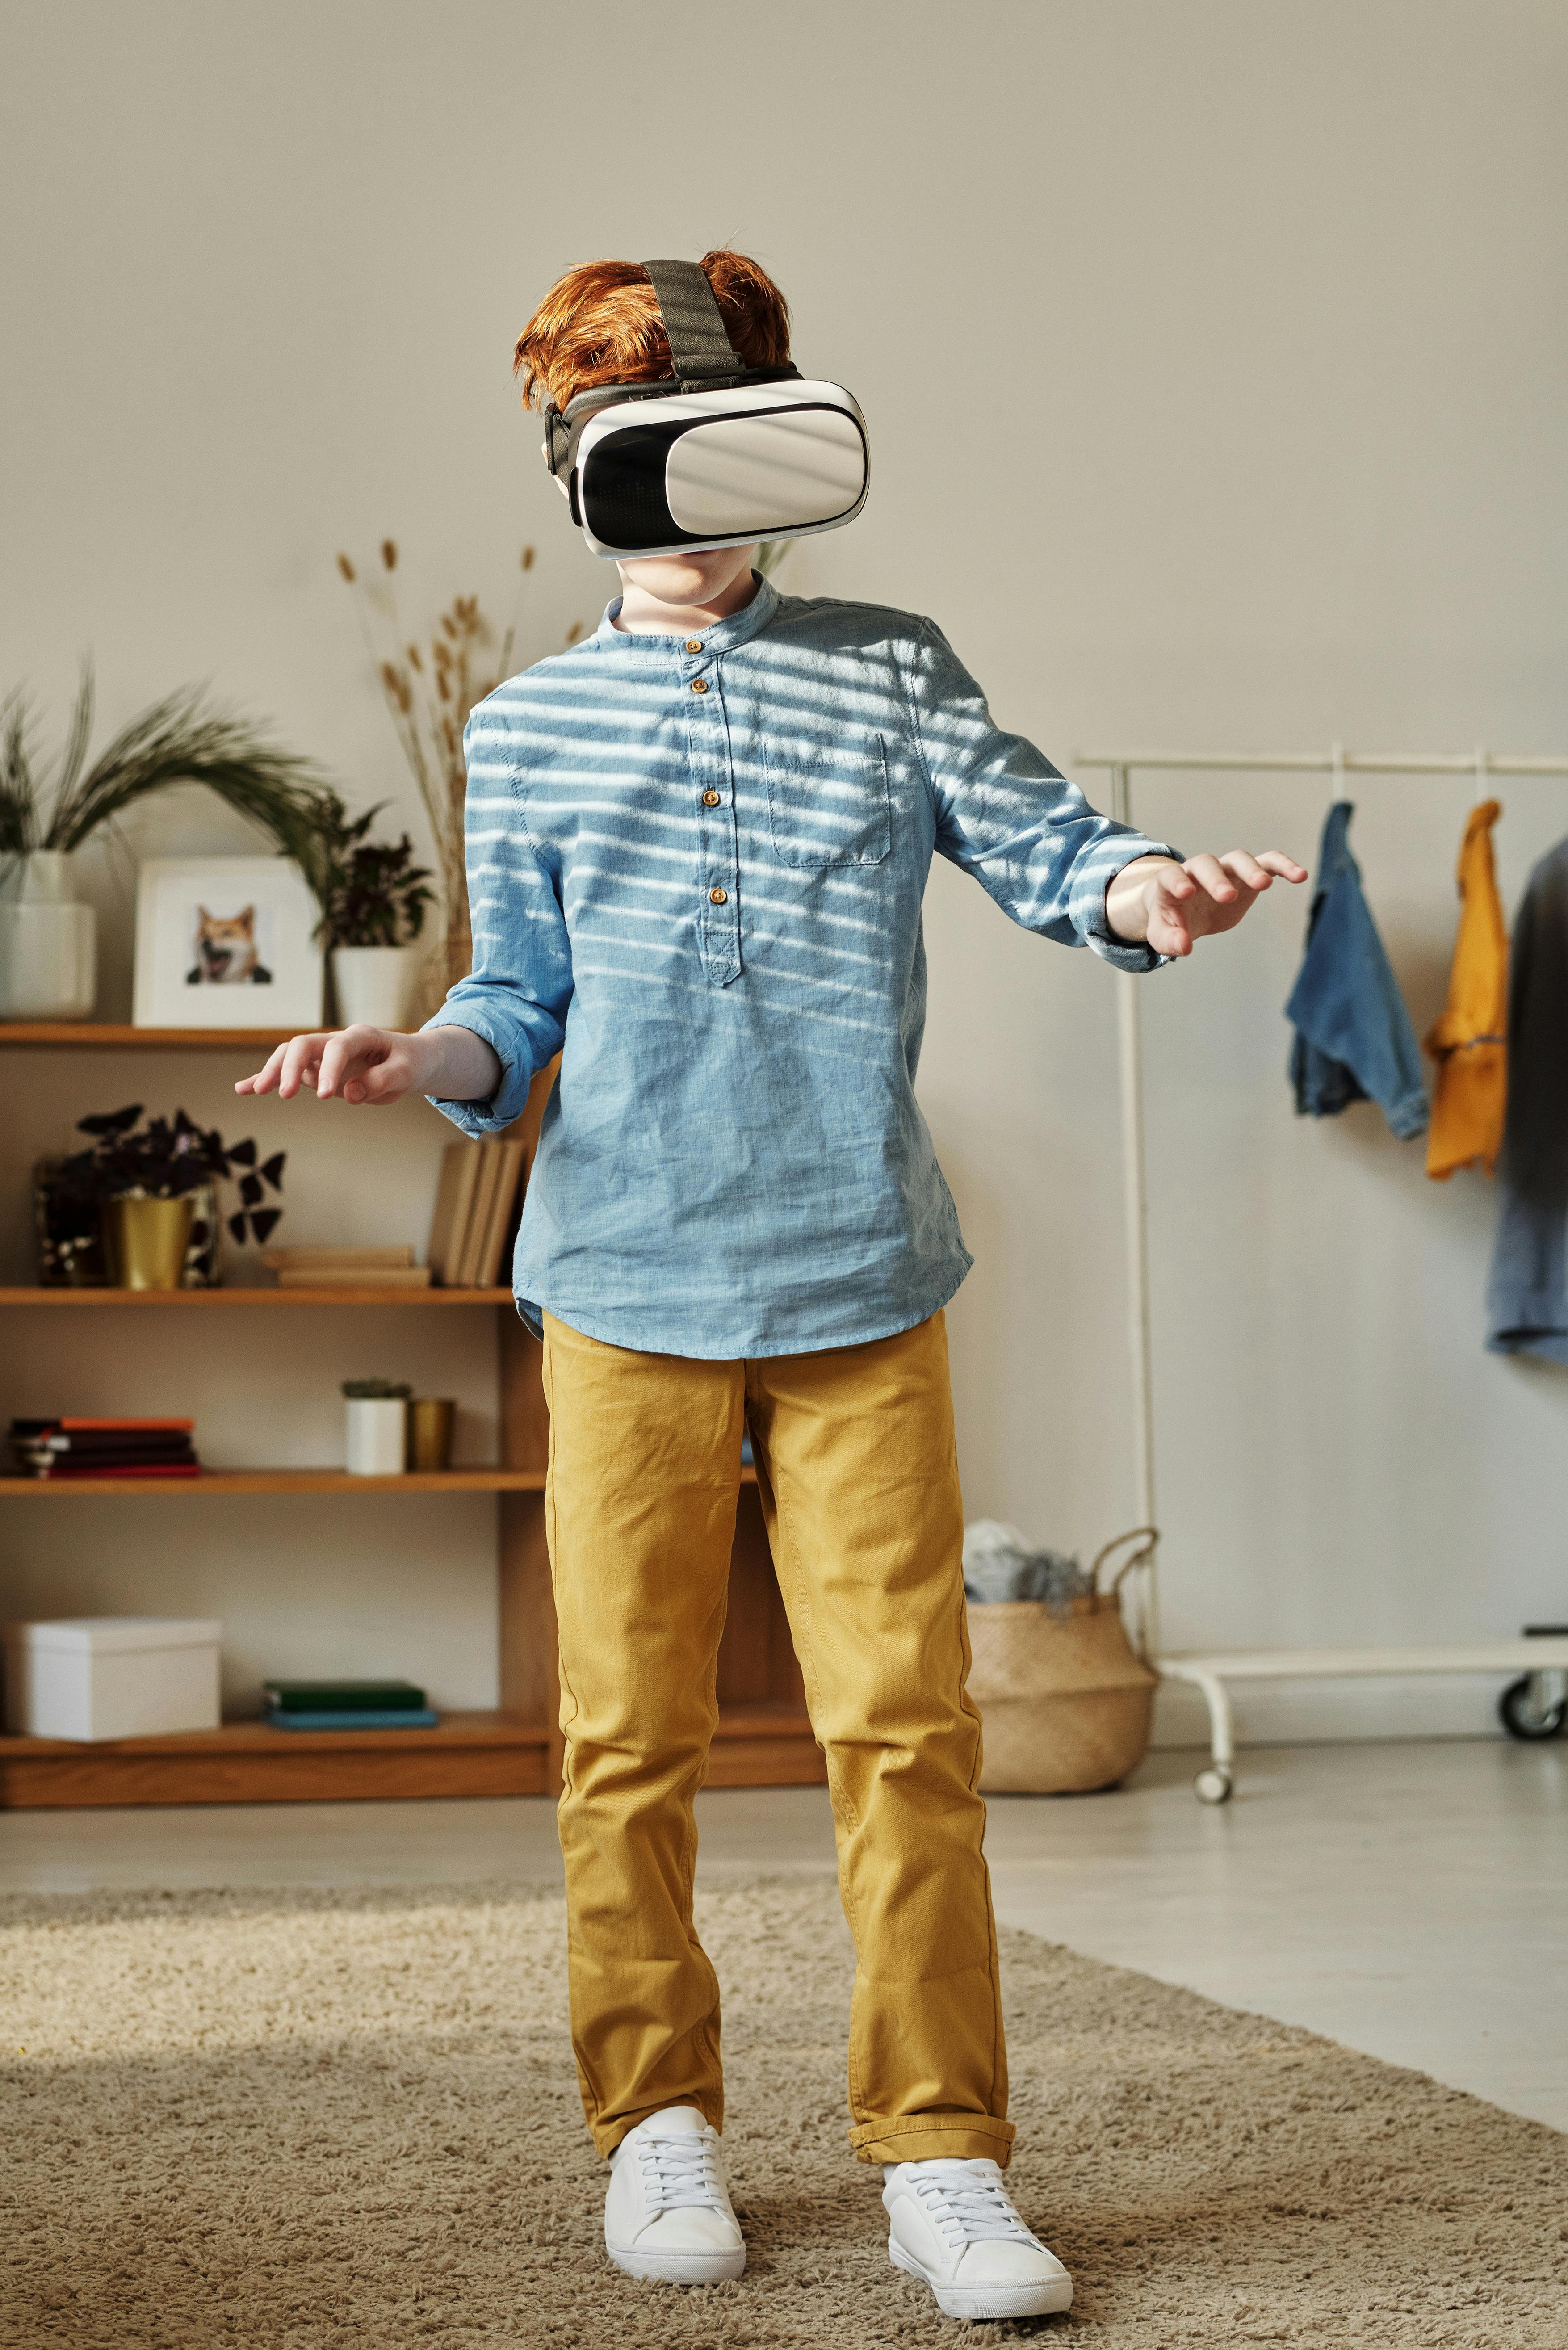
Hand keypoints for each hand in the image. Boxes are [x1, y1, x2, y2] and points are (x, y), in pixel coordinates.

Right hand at [235, 1025, 432, 1106]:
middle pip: (302, 1045)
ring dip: (272, 1071)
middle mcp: (336, 1041)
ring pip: (289, 1055)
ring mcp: (323, 1055)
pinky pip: (288, 1072)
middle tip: (284, 1095)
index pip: (337, 1047)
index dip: (329, 1069)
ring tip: (255, 1091)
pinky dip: (267, 1078)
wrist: (410, 1060)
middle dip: (289, 1067)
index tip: (326, 1096)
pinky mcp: (317, 1070)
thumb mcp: (407, 1073)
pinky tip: (244, 1089)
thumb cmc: (410, 1063)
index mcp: (361, 1036)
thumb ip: (381, 1081)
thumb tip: (348, 1094)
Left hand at [1106, 850, 1307, 956]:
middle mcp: (1200, 870)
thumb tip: (1184, 946)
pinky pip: (1267, 863)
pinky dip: (1283, 866)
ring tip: (1265, 885)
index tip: (1186, 893)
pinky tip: (1300, 876)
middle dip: (1217, 879)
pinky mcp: (1247, 875)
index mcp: (1172, 882)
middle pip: (1207, 864)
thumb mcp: (1164, 934)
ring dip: (1253, 869)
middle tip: (1227, 897)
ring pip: (1240, 859)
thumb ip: (1170, 940)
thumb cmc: (1171, 919)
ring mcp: (1225, 869)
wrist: (1184, 908)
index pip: (1172, 875)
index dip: (1178, 882)